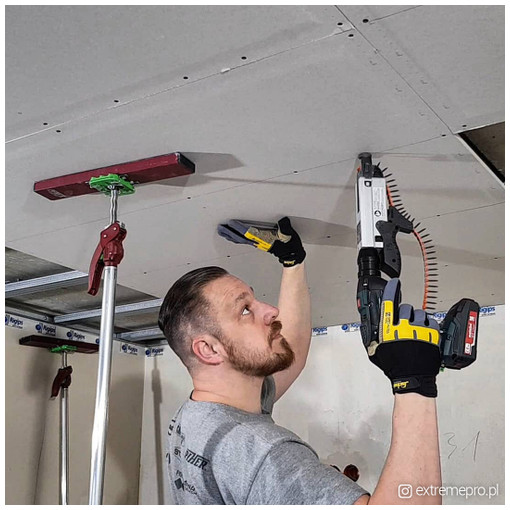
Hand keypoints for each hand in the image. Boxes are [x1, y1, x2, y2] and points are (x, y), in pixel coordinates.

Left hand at [217, 217, 305, 266]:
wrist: (291, 255)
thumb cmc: (290, 246)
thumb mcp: (290, 235)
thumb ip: (286, 228)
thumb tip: (283, 222)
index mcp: (264, 238)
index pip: (249, 233)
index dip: (239, 228)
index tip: (231, 223)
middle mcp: (258, 241)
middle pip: (241, 237)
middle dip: (230, 232)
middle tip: (221, 227)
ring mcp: (257, 243)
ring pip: (240, 239)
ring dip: (230, 235)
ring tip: (222, 231)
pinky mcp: (257, 244)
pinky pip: (243, 241)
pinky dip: (235, 238)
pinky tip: (231, 236)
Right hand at [368, 278, 440, 397]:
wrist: (412, 379)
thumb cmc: (395, 368)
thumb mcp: (378, 351)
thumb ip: (375, 337)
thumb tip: (371, 330)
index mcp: (388, 329)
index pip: (389, 302)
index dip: (391, 290)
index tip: (394, 283)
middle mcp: (403, 327)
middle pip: (405, 308)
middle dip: (405, 313)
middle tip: (406, 322)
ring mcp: (419, 330)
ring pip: (420, 313)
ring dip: (418, 319)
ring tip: (416, 330)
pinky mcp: (432, 335)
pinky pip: (432, 321)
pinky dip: (429, 325)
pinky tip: (425, 333)